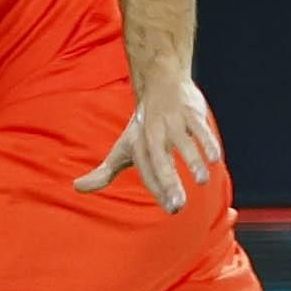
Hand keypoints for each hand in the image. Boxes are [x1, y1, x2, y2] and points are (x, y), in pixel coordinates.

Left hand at [74, 75, 220, 213]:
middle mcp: (155, 134)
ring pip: (183, 143)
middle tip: (179, 206)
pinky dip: (207, 142)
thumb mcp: (122, 148)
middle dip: (169, 183)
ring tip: (201, 181)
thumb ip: (104, 172)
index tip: (170, 209)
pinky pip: (200, 128)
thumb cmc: (141, 125)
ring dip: (192, 161)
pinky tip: (214, 159)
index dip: (158, 190)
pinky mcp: (191, 112)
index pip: (147, 172)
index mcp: (140, 146)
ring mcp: (174, 122)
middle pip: (160, 161)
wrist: (158, 80)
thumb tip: (76, 188)